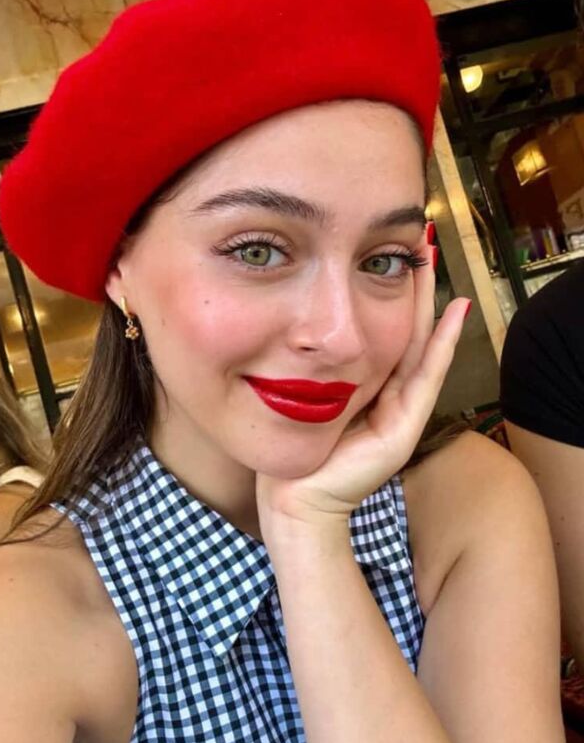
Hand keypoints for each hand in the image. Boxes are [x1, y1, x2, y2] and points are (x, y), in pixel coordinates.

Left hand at [256, 244, 470, 544]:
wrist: (292, 498)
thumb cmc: (289, 448)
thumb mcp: (300, 394)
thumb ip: (308, 367)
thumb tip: (294, 326)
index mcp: (364, 388)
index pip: (380, 332)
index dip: (388, 294)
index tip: (388, 254)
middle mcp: (387, 397)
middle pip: (405, 332)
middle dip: (412, 289)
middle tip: (418, 244)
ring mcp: (401, 414)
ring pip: (420, 347)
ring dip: (428, 305)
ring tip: (431, 263)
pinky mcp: (404, 430)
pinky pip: (426, 378)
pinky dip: (443, 345)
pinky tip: (454, 312)